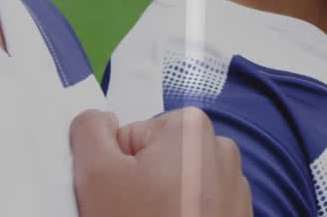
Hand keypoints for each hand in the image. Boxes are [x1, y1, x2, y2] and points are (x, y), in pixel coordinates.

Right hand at [71, 108, 251, 216]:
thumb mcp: (96, 174)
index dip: (116, 169)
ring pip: (175, 187)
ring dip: (160, 206)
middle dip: (140, 188)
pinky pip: (196, 207)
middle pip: (155, 161)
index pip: (130, 138)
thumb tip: (97, 119)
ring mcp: (233, 183)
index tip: (121, 196)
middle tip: (134, 215)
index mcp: (189, 126)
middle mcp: (220, 148)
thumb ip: (90, 131)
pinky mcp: (237, 212)